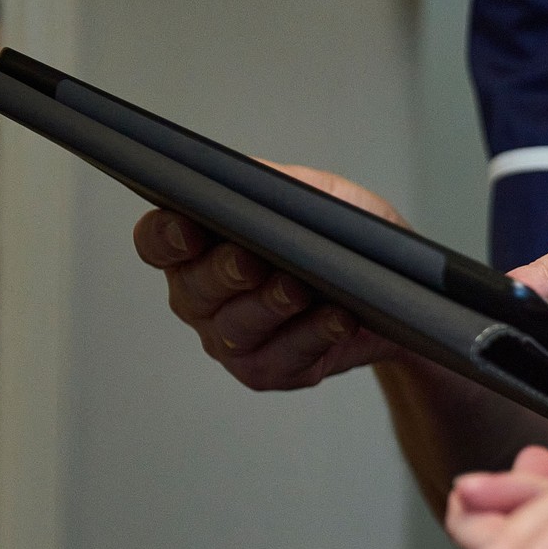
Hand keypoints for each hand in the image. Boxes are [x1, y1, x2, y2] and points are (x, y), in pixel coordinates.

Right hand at [132, 164, 398, 390]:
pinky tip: (337, 320)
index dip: (165, 237)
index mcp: (198, 246)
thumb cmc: (342, 238)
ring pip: (236, 328)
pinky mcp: (269, 370)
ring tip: (302, 290)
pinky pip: (284, 357)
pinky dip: (313, 336)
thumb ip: (280, 184)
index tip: (190, 230)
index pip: (157, 241)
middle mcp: (202, 297)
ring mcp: (230, 338)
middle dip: (224, 272)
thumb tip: (253, 177)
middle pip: (195, 288)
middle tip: (251, 261)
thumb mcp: (319, 195)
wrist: (390, 293)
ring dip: (271, 306)